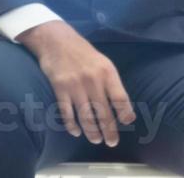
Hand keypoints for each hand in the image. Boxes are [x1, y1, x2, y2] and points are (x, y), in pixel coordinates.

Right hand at [19, 21, 135, 146]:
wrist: (56, 40)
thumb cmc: (83, 53)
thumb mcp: (103, 62)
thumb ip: (111, 83)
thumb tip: (122, 107)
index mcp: (107, 72)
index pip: (120, 98)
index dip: (125, 113)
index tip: (127, 123)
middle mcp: (93, 80)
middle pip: (104, 112)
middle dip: (109, 130)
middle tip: (112, 142)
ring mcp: (76, 86)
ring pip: (86, 116)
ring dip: (92, 132)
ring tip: (96, 140)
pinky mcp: (60, 89)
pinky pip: (67, 113)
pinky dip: (72, 125)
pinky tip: (76, 132)